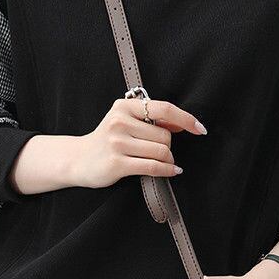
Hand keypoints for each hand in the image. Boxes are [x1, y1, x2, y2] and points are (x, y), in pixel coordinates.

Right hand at [69, 97, 206, 188]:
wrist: (78, 159)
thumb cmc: (107, 140)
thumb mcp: (125, 121)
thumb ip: (150, 119)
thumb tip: (181, 124)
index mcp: (124, 107)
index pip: (164, 108)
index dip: (186, 119)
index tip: (200, 129)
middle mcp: (120, 122)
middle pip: (165, 135)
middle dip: (168, 146)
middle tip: (159, 151)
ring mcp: (117, 143)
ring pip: (161, 151)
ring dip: (167, 160)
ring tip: (160, 162)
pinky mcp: (117, 163)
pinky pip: (153, 167)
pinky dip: (167, 170)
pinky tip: (171, 171)